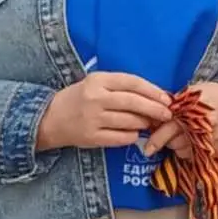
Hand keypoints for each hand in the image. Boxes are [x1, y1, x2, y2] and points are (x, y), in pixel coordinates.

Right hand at [36, 72, 171, 151]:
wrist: (50, 118)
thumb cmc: (80, 98)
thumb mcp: (96, 84)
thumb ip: (121, 87)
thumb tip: (155, 96)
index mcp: (97, 80)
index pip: (132, 82)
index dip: (153, 91)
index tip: (167, 98)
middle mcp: (95, 98)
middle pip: (133, 102)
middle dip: (155, 109)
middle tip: (167, 114)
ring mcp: (92, 119)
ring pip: (130, 121)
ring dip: (144, 123)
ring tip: (149, 123)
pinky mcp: (91, 137)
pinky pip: (121, 138)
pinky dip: (132, 136)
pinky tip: (134, 133)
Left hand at [143, 81, 217, 160]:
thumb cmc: (206, 95)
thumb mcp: (187, 95)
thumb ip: (170, 107)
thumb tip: (149, 121)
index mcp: (194, 108)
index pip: (171, 127)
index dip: (158, 138)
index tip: (148, 149)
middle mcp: (205, 124)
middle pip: (175, 143)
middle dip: (168, 140)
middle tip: (172, 133)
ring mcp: (213, 138)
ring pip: (185, 152)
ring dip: (179, 146)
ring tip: (185, 135)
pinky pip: (198, 157)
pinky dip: (192, 152)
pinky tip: (195, 142)